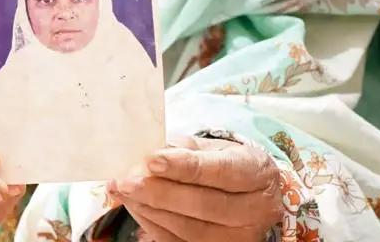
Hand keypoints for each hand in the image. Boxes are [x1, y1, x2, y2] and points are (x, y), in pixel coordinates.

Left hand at [109, 136, 282, 241]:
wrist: (250, 193)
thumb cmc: (227, 164)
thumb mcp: (213, 147)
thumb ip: (184, 149)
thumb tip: (149, 155)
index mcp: (257, 173)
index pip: (220, 171)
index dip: (183, 166)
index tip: (151, 160)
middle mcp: (255, 209)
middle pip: (203, 204)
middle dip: (158, 192)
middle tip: (125, 181)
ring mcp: (238, 235)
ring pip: (188, 227)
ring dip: (148, 208)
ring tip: (122, 190)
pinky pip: (178, 241)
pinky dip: (151, 223)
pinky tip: (134, 205)